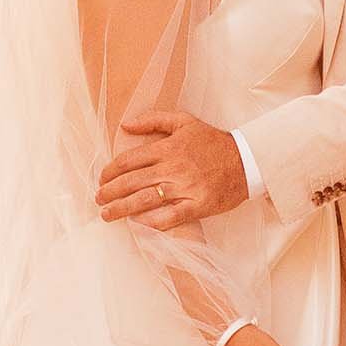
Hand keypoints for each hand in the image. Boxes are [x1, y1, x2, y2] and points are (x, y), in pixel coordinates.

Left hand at [96, 111, 247, 226]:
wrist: (247, 160)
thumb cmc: (213, 142)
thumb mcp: (184, 121)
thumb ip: (154, 120)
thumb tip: (126, 125)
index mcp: (167, 148)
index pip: (129, 160)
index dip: (110, 171)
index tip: (102, 179)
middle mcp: (173, 168)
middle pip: (132, 182)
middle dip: (110, 192)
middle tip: (98, 199)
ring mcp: (185, 187)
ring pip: (146, 200)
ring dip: (122, 209)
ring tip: (107, 215)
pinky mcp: (198, 205)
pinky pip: (170, 217)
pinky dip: (152, 222)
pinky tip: (137, 224)